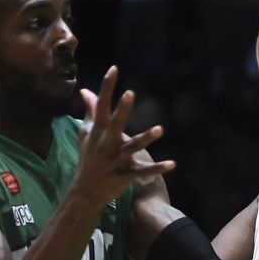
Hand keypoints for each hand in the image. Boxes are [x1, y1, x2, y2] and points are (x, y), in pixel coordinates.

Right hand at [74, 66, 174, 204]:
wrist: (85, 190)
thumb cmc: (88, 158)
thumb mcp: (87, 134)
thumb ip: (90, 111)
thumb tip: (85, 90)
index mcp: (98, 131)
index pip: (102, 105)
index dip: (107, 87)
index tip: (114, 69)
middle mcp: (106, 143)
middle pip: (115, 124)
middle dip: (122, 110)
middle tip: (130, 93)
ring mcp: (116, 159)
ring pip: (132, 147)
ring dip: (146, 139)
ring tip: (160, 129)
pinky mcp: (125, 174)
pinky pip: (143, 171)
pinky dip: (158, 168)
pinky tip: (173, 164)